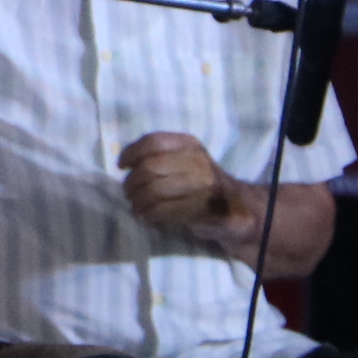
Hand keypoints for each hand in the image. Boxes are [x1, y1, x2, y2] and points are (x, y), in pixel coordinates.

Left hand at [120, 130, 246, 240]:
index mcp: (190, 144)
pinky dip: (148, 214)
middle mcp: (197, 161)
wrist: (235, 207)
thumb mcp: (185, 159)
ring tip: (135, 206)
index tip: (122, 166)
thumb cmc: (200, 182)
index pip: (153, 141)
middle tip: (128, 193)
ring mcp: (201, 185)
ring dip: (138, 201)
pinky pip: (163, 210)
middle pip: (150, 168)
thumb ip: (160, 155)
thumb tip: (125, 160)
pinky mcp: (201, 209)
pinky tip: (145, 215)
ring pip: (154, 190)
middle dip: (132, 182)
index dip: (132, 153)